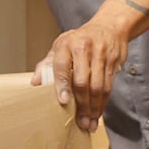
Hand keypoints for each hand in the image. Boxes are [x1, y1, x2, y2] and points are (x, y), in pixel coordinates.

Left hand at [34, 8, 134, 132]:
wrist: (109, 26)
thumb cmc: (80, 39)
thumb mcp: (60, 46)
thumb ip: (47, 64)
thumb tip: (35, 83)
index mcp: (66, 45)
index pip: (62, 67)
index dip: (62, 85)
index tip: (63, 101)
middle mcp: (84, 48)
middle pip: (83, 81)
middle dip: (82, 104)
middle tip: (81, 121)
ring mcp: (101, 55)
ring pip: (98, 86)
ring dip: (94, 107)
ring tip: (90, 122)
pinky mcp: (114, 62)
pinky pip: (108, 86)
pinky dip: (103, 102)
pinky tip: (98, 113)